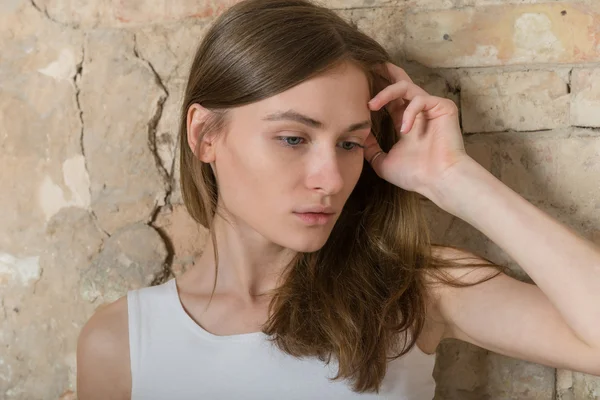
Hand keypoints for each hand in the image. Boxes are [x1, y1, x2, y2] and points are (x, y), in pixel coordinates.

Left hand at [364, 62, 470, 197]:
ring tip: (371, 105)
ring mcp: (431, 108)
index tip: (357, 87)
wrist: (438, 180)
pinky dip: (409, 113)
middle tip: (367, 66)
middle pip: (400, 82)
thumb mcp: (383, 161)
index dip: (375, 90)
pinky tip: (405, 130)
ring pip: (405, 86)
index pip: (390, 98)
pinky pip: (420, 99)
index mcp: (405, 121)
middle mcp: (417, 111)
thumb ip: (371, 149)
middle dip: (383, 72)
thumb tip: (358, 136)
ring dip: (385, 92)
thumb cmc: (415, 175)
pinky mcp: (443, 106)